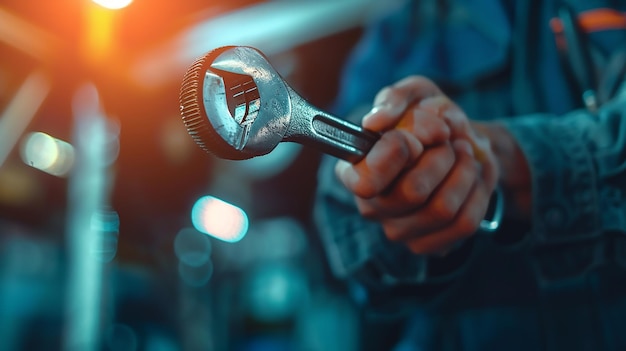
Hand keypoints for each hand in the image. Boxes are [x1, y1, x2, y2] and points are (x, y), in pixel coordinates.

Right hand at [335, 76, 499, 254]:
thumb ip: (395, 99)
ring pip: (442, 209)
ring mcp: (398, 230)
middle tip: (448, 140)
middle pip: (412, 192)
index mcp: (353, 171)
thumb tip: (375, 121)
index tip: (414, 136)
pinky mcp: (427, 245)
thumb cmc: (430, 118)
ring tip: (465, 152)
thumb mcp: (415, 94)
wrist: (462, 143)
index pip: (367, 180)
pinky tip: (473, 176)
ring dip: (464, 172)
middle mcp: (370, 207)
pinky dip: (478, 193)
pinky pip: (464, 224)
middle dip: (441, 157)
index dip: (397, 153)